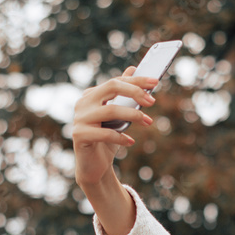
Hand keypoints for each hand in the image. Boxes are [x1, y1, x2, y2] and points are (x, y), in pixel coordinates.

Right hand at [72, 66, 157, 186]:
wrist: (93, 166)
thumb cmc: (107, 139)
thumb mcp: (118, 116)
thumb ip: (123, 94)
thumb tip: (132, 68)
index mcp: (91, 95)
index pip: (116, 81)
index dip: (136, 80)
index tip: (155, 83)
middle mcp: (83, 103)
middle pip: (112, 87)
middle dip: (135, 91)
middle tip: (152, 101)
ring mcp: (80, 118)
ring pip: (111, 110)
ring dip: (133, 115)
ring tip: (148, 122)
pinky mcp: (79, 135)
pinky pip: (105, 133)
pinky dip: (121, 137)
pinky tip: (131, 141)